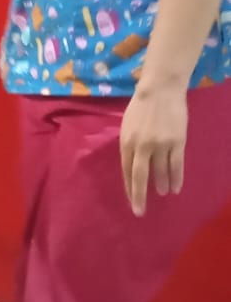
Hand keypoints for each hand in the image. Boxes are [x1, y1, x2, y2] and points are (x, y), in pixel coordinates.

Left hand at [120, 82, 187, 216]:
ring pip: (160, 172)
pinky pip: (176, 165)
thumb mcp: (127, 126)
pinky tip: (176, 188)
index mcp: (126, 142)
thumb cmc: (141, 107)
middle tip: (139, 212)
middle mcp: (141, 146)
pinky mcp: (176, 142)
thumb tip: (132, 163)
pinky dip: (176, 178)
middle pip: (139, 177)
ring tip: (162, 194)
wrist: (160, 89)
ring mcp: (160, 145)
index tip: (131, 201)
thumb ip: (129, 145)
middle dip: (138, 196)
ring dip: (161, 185)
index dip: (129, 187)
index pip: (126, 171)